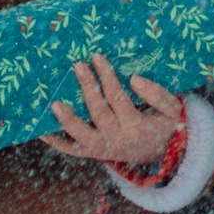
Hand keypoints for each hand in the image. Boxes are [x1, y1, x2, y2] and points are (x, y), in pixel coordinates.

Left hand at [46, 62, 187, 172]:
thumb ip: (158, 95)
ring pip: (81, 136)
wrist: (162, 155)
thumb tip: (134, 79)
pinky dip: (56, 141)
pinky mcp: (93, 153)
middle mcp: (118, 140)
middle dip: (87, 88)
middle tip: (77, 65)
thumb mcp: (174, 111)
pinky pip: (72, 149)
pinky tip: (40, 129)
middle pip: (98, 113)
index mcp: (137, 127)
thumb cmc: (167, 126)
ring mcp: (103, 149)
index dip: (107, 78)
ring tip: (55, 103)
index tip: (97, 57)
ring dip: (68, 120)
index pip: (118, 99)